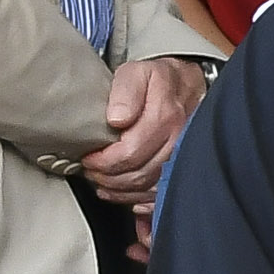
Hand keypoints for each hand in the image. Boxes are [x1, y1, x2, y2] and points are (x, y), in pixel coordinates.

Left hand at [85, 55, 206, 207]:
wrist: (186, 84)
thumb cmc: (157, 80)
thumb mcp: (136, 73)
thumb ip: (125, 92)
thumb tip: (117, 120)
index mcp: (165, 117)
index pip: (129, 153)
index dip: (102, 161)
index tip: (87, 157)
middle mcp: (178, 140)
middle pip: (138, 174)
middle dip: (107, 177)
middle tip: (90, 170)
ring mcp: (184, 157)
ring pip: (147, 188)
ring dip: (119, 190)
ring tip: (101, 181)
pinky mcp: (184, 168)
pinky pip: (160, 195)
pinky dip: (138, 199)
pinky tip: (124, 194)